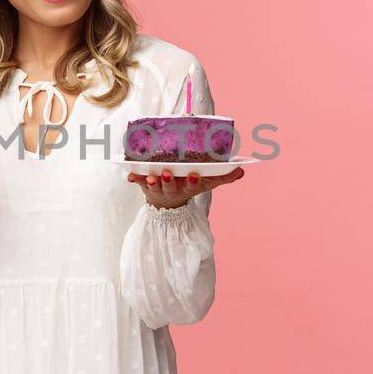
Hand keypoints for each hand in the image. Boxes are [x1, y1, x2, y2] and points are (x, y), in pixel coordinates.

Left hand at [126, 168, 244, 208]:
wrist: (167, 203)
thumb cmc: (188, 185)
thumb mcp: (206, 183)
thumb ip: (223, 176)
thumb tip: (242, 170)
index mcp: (187, 186)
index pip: (191, 185)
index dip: (192, 181)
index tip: (193, 175)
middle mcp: (171, 187)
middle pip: (170, 186)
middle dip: (169, 181)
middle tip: (168, 174)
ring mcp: (157, 186)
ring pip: (154, 185)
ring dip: (152, 181)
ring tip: (151, 176)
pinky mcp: (144, 183)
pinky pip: (138, 180)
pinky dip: (134, 178)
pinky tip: (129, 175)